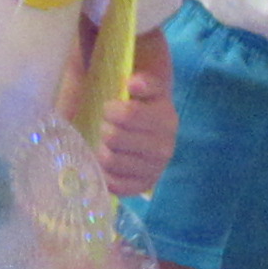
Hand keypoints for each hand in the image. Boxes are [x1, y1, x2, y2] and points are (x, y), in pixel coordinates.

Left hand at [98, 74, 176, 195]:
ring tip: (107, 144)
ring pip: (110, 161)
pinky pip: (114, 183)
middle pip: (114, 137)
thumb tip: (133, 85)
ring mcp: (155, 170)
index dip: (110, 109)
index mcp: (165, 118)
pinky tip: (108, 162)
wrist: (151, 132)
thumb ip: (142, 81)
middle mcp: (165, 148)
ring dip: (101, 150)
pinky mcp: (143, 187)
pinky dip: (105, 173)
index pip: (127, 114)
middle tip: (107, 126)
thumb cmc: (141, 106)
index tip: (110, 107)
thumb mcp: (145, 89)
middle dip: (104, 128)